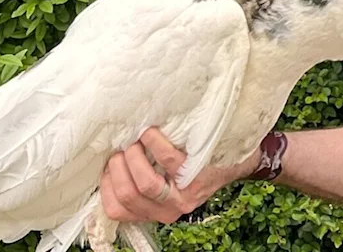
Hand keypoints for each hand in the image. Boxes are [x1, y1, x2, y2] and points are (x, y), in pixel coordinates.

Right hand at [99, 127, 260, 223]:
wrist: (236, 160)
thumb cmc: (194, 165)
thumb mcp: (164, 179)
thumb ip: (140, 176)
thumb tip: (110, 156)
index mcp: (154, 211)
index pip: (114, 210)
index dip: (106, 183)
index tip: (110, 162)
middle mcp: (168, 210)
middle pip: (127, 194)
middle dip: (119, 165)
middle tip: (125, 147)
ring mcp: (184, 196)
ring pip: (144, 183)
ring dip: (134, 156)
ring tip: (137, 140)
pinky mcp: (197, 177)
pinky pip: (168, 160)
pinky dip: (154, 142)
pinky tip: (151, 132)